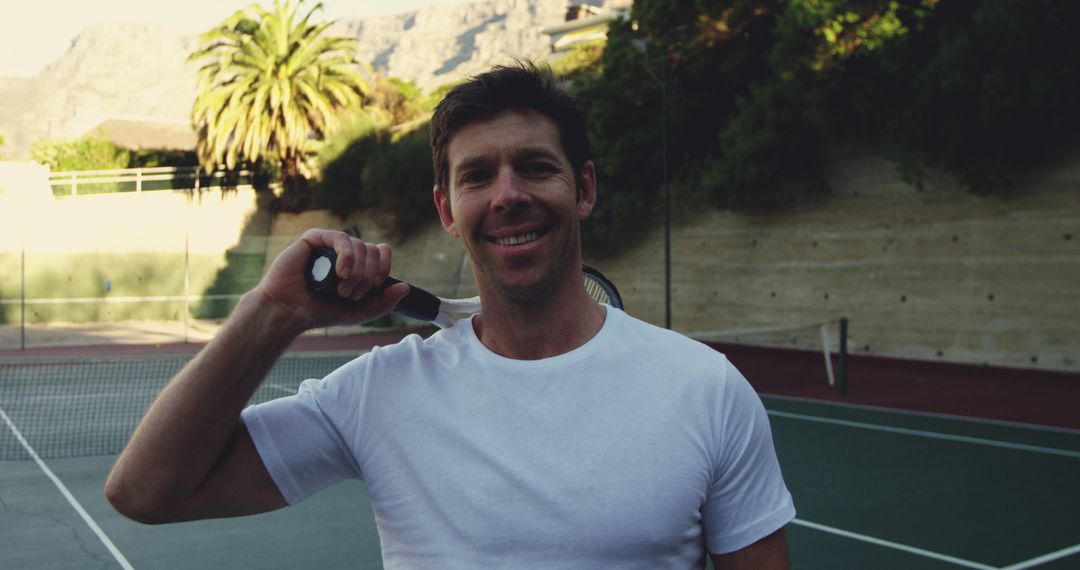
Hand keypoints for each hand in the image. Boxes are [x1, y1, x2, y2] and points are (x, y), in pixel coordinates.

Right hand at [254, 229, 410, 330]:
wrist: (289, 312)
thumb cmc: (320, 310)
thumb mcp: (358, 312)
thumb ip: (383, 302)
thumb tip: (406, 288)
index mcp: (356, 264)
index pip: (381, 253)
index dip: (383, 268)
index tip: (375, 287)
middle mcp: (345, 251)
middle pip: (373, 250)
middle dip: (368, 276)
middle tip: (350, 294)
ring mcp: (329, 244)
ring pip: (360, 246)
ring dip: (356, 273)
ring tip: (341, 290)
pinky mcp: (314, 238)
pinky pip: (341, 238)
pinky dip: (347, 257)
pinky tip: (340, 273)